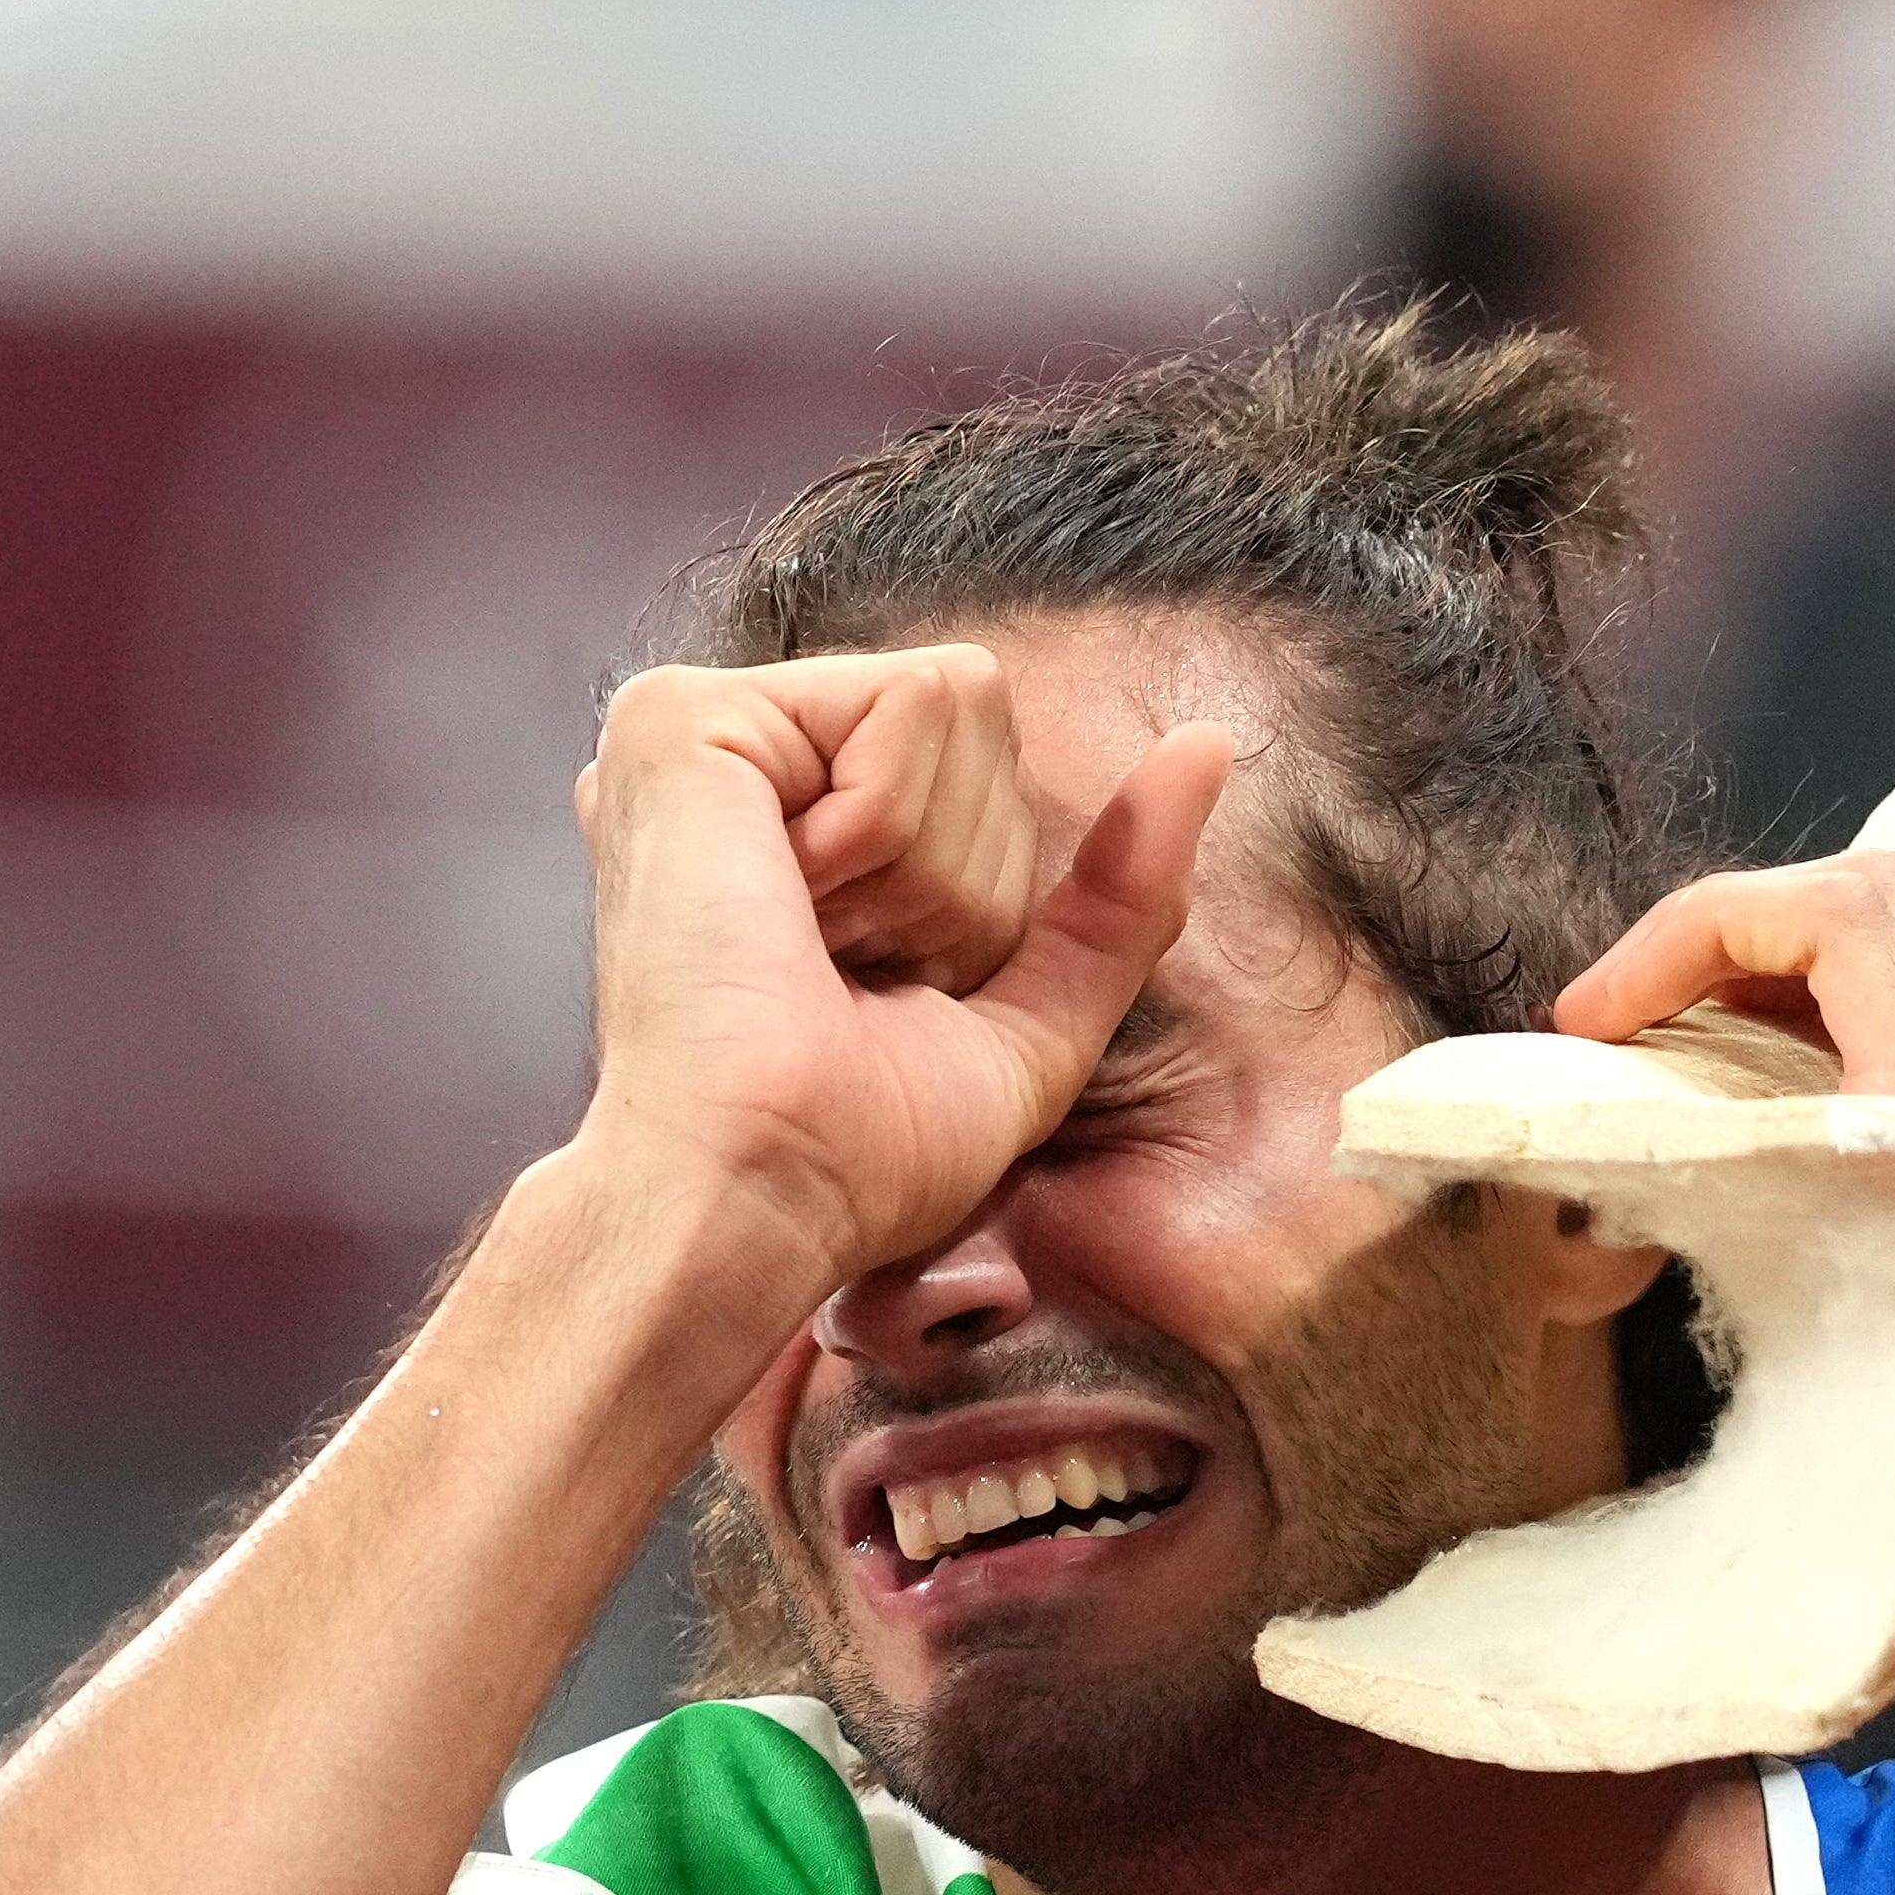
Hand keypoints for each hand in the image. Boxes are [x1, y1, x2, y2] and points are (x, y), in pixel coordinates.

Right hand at [572, 645, 1233, 1309]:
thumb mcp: (1031, 1024)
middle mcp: (740, 760)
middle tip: (845, 972)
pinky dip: (887, 834)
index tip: (875, 992)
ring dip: (926, 870)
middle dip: (961, 876)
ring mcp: (700, 726)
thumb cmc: (860, 1156)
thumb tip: (1211, 747)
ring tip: (813, 949)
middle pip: (979, 711)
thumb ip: (1120, 897)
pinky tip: (789, 908)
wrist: (760, 1198)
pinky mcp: (684, 715)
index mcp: (793, 819)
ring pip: (952, 696)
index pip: (985, 762)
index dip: (982, 900)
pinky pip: (904, 703)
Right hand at [1554, 850, 1894, 1542]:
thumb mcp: (1783, 1335)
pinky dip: (1864, 1021)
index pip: (1835, 914)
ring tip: (1702, 1040)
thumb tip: (1597, 1143)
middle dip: (1750, 922)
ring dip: (1808, 963)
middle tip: (1646, 1009)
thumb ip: (1709, 1202)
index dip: (1692, 932)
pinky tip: (1786, 1109)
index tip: (1596, 1015)